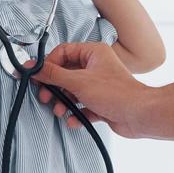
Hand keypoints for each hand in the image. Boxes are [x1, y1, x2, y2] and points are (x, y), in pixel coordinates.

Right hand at [29, 42, 149, 137]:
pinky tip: (74, 120)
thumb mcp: (78, 82)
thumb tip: (33, 67)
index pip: (63, 52)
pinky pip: (82, 106)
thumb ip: (53, 74)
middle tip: (45, 97)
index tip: (35, 76)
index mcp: (94, 53)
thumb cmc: (116, 93)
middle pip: (65, 74)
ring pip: (72, 92)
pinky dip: (75, 113)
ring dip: (63, 103)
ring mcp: (99, 86)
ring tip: (59, 111)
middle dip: (54, 87)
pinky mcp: (102, 103)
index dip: (48, 64)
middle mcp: (97, 67)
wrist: (140, 115)